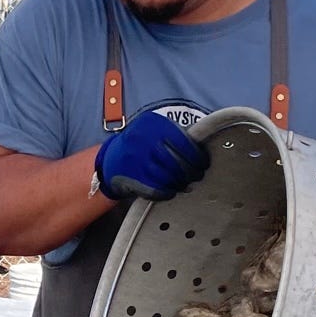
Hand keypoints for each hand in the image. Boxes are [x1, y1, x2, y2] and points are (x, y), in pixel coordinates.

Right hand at [93, 109, 208, 201]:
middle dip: (190, 172)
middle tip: (196, 177)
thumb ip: (176, 137)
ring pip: (167, 177)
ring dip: (179, 184)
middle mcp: (142, 139)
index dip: (197, 157)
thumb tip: (202, 154)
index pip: (184, 142)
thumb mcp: (156, 131)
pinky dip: (166, 193)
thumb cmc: (143, 144)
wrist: (112, 156)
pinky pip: (155, 189)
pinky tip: (171, 192)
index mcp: (152, 123)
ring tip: (184, 185)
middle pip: (176, 161)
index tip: (203, 164)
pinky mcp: (130, 177)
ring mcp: (134, 159)